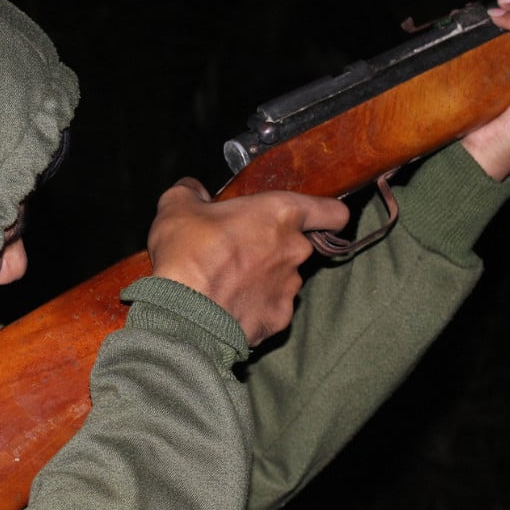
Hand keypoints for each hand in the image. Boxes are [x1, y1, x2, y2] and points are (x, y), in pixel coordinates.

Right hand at [147, 178, 349, 344]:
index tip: (314, 219)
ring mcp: (290, 288)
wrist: (183, 313)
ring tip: (228, 281)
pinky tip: (228, 305)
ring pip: (285, 278)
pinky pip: (271, 307)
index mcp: (280, 214)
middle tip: (240, 248)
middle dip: (274, 246)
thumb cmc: (188, 255)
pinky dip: (255, 306)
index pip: (332, 212)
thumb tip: (193, 190)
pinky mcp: (278, 319)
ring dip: (263, 277)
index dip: (327, 215)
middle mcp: (295, 250)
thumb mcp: (177, 207)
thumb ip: (191, 191)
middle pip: (300, 245)